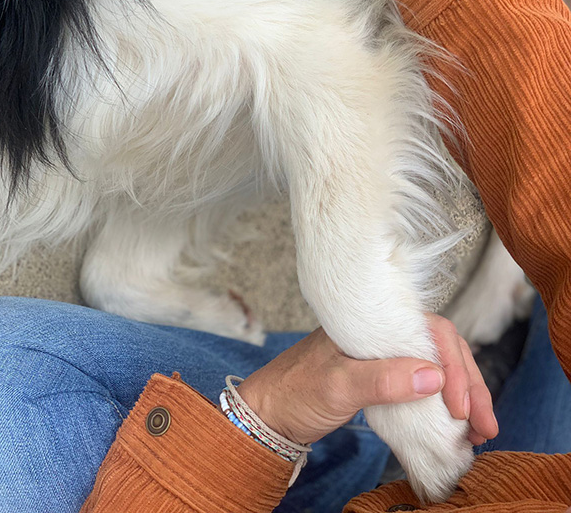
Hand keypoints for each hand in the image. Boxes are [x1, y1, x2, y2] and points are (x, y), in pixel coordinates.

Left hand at [238, 314, 497, 445]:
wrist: (269, 411)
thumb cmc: (296, 390)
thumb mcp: (338, 386)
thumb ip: (382, 380)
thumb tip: (434, 378)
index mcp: (375, 322)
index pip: (432, 332)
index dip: (454, 366)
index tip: (461, 406)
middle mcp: (385, 334)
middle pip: (443, 349)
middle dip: (470, 385)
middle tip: (485, 425)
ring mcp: (385, 356)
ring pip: (438, 367)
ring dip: (464, 396)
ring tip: (481, 431)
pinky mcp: (383, 378)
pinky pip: (424, 385)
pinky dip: (445, 405)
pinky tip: (457, 426)